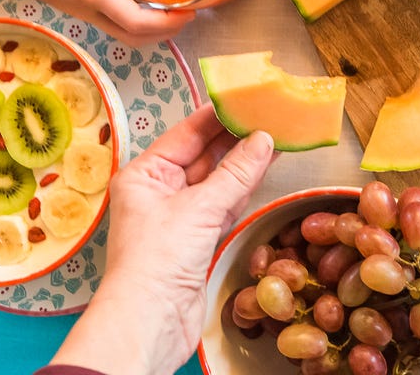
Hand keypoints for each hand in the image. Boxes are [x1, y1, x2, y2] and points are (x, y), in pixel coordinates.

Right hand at [0, 0, 193, 46]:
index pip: (138, 22)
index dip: (168, 23)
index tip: (190, 11)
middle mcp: (91, 11)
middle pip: (135, 40)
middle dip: (166, 33)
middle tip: (187, 14)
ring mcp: (83, 13)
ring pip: (124, 35)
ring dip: (151, 30)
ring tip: (172, 9)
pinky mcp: (78, 9)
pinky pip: (113, 23)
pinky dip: (135, 21)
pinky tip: (144, 0)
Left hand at [48, 109, 274, 374]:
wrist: (150, 323)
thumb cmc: (157, 262)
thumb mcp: (200, 208)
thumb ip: (235, 173)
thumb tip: (264, 140)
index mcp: (144, 175)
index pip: (186, 134)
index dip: (217, 115)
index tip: (246, 97)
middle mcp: (158, 192)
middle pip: (202, 155)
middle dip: (235, 138)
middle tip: (269, 115)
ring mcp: (178, 217)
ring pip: (216, 181)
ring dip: (244, 163)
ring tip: (275, 136)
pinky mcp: (196, 240)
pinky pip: (223, 205)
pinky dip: (242, 190)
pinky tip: (263, 170)